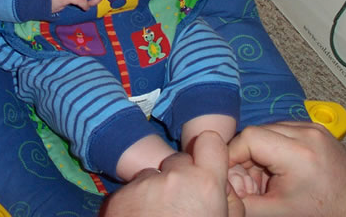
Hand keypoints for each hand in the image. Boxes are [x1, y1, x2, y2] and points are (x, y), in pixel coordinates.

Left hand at [102, 131, 243, 216]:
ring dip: (155, 191)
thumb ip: (227, 200)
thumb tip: (222, 186)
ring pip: (151, 176)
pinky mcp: (119, 197)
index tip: (204, 165)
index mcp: (205, 184)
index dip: (208, 152)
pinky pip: (131, 191)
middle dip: (178, 177)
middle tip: (179, 206)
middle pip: (178, 161)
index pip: (209, 140)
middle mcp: (174, 177)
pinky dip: (134, 204)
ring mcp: (143, 185)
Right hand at [228, 122, 345, 216]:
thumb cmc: (323, 210)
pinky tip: (278, 166)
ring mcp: (312, 126)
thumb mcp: (278, 211)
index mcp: (297, 152)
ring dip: (259, 149)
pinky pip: (283, 129)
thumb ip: (244, 202)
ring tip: (265, 175)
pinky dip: (274, 145)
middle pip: (257, 131)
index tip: (227, 173)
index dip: (232, 154)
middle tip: (247, 180)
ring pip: (268, 128)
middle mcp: (306, 132)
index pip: (249, 137)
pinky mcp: (315, 127)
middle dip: (245, 155)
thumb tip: (220, 190)